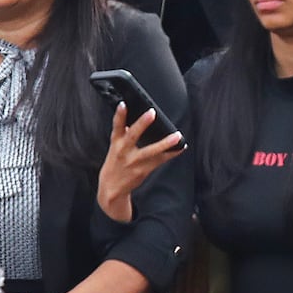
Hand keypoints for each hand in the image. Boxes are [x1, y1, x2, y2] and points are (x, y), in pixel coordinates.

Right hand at [96, 102, 183, 221]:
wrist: (111, 188)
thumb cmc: (115, 164)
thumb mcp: (114, 147)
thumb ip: (122, 135)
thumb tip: (129, 121)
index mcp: (115, 143)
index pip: (116, 126)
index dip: (119, 115)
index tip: (123, 104)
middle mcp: (124, 151)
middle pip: (133, 135)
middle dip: (142, 124)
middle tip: (151, 112)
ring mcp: (134, 162)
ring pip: (151, 151)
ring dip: (165, 143)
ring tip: (177, 135)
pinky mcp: (143, 170)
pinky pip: (160, 161)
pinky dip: (171, 154)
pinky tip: (181, 147)